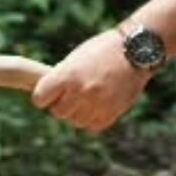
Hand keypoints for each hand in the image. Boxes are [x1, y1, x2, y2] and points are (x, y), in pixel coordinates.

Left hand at [32, 31, 155, 132]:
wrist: (136, 50)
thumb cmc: (103, 49)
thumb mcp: (76, 58)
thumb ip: (62, 78)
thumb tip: (48, 96)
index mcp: (67, 75)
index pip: (40, 99)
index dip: (43, 95)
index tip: (49, 92)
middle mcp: (80, 92)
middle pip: (58, 112)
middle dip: (62, 104)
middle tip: (71, 93)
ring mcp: (97, 104)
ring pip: (75, 121)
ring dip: (78, 112)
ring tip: (88, 97)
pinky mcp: (111, 113)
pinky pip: (93, 126)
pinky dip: (93, 118)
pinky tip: (99, 104)